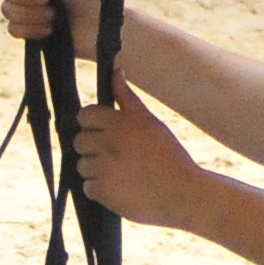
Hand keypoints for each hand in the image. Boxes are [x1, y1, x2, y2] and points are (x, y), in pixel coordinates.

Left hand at [71, 81, 212, 230]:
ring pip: (82, 165)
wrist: (184, 194)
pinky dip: (101, 190)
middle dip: (93, 148)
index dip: (91, 124)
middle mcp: (110, 143)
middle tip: (117, 156)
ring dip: (97, 170)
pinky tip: (122, 188)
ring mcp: (104, 168)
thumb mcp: (150, 123)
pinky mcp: (102, 191)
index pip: (84, 115)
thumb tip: (115, 71)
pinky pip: (88, 187)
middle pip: (79, 141)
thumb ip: (127, 98)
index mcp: (122, 123)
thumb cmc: (168, 156)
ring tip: (123, 173)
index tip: (104, 133)